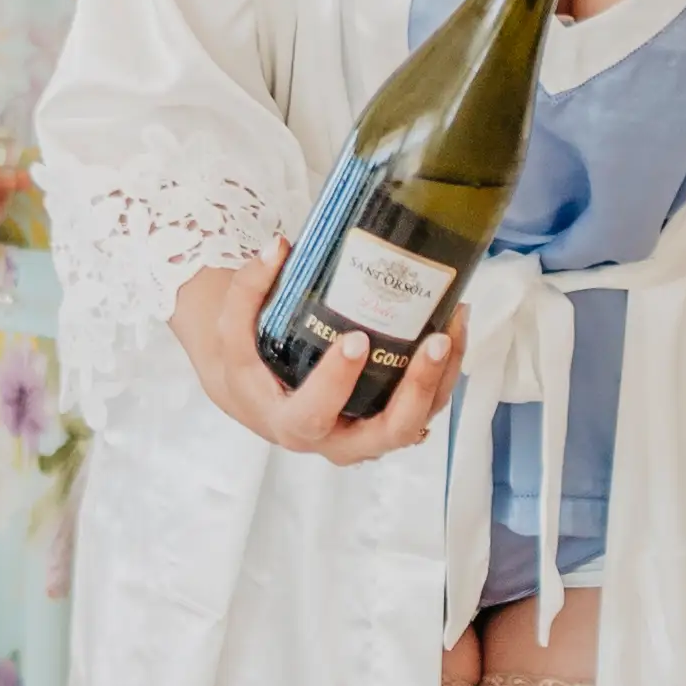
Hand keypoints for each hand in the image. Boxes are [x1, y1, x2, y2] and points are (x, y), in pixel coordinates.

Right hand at [171, 262, 457, 464]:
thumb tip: (277, 246)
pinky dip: (446, 370)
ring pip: (418, 421)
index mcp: (290, 422)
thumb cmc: (249, 363)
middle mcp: (335, 439)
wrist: (260, 392)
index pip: (313, 414)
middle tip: (433, 342)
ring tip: (452, 324)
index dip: (336, 382)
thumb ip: (248, 289)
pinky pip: (426, 404)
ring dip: (441, 377)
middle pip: (386, 434)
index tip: (355, 338)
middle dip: (416, 390)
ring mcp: (368, 433)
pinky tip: (453, 324)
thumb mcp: (232, 329)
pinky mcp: (391, 418)